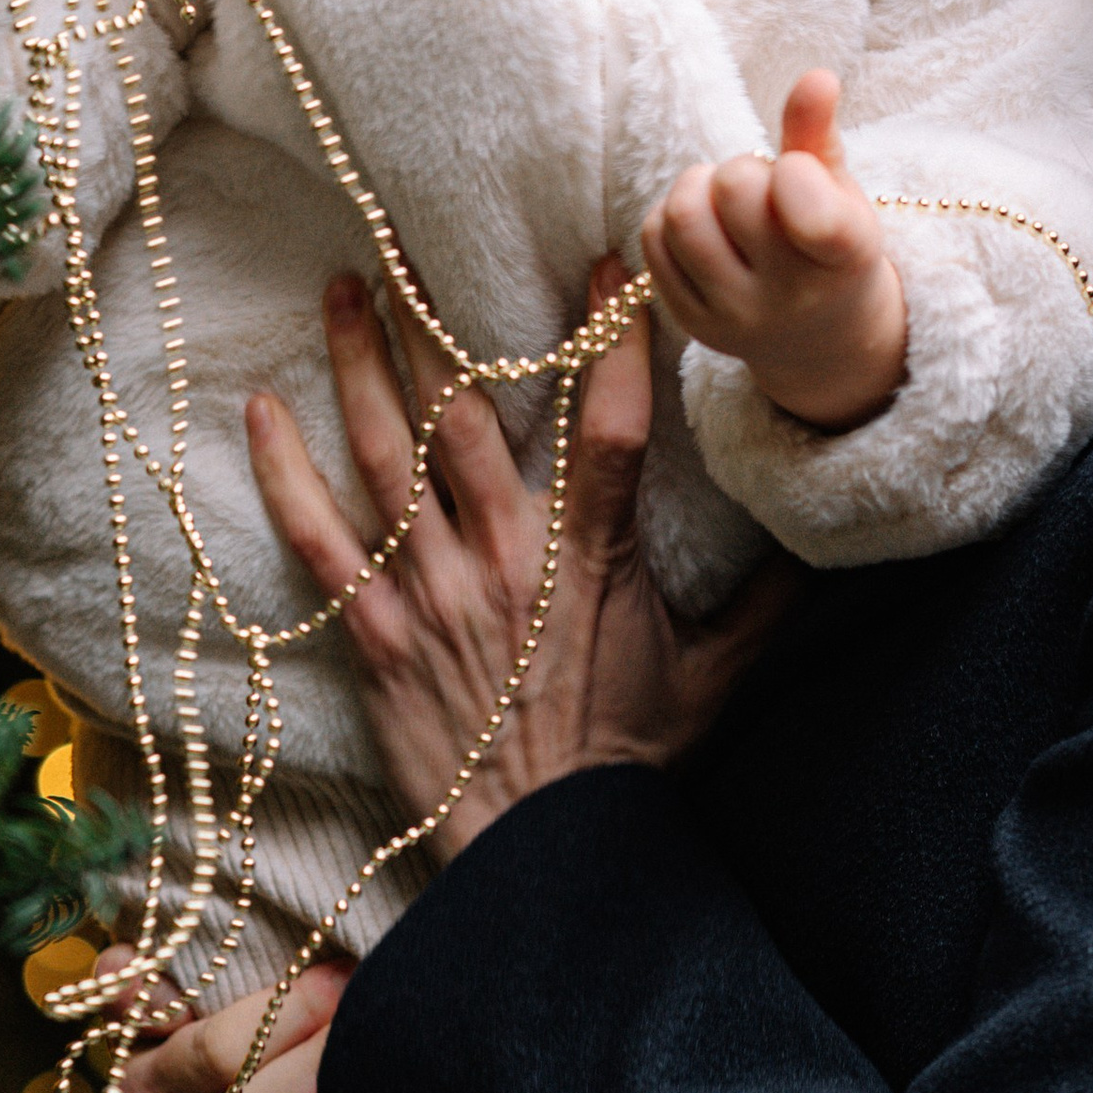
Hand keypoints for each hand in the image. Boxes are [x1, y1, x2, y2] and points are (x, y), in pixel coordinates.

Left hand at [245, 262, 782, 858]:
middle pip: (470, 413)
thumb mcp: (716, 681)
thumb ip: (767, 604)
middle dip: (441, 316)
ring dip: (361, 363)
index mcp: (593, 560)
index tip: (606, 266)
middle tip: (413, 235)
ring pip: (390, 456)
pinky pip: (321, 543)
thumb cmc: (630, 768)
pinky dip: (286, 474)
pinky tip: (261, 409)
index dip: (612, 343)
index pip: (611, 427)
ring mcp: (436, 595)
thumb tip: (830, 542)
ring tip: (343, 284)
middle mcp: (509, 562)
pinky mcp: (377, 637)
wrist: (543, 857)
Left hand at [642, 71, 908, 430]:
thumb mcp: (840, 190)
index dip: (792, 172)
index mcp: (843, 258)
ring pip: (682, 217)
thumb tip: (817, 76)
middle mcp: (791, 298)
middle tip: (760, 185)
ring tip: (724, 201)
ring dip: (697, 189)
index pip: (812, 215)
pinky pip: (652, 242)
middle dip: (742, 169)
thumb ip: (819, 134)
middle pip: (733, 190)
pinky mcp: (694, 325)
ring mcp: (737, 318)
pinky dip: (670, 218)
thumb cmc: (830, 243)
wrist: (823, 336)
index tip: (796, 173)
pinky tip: (705, 227)